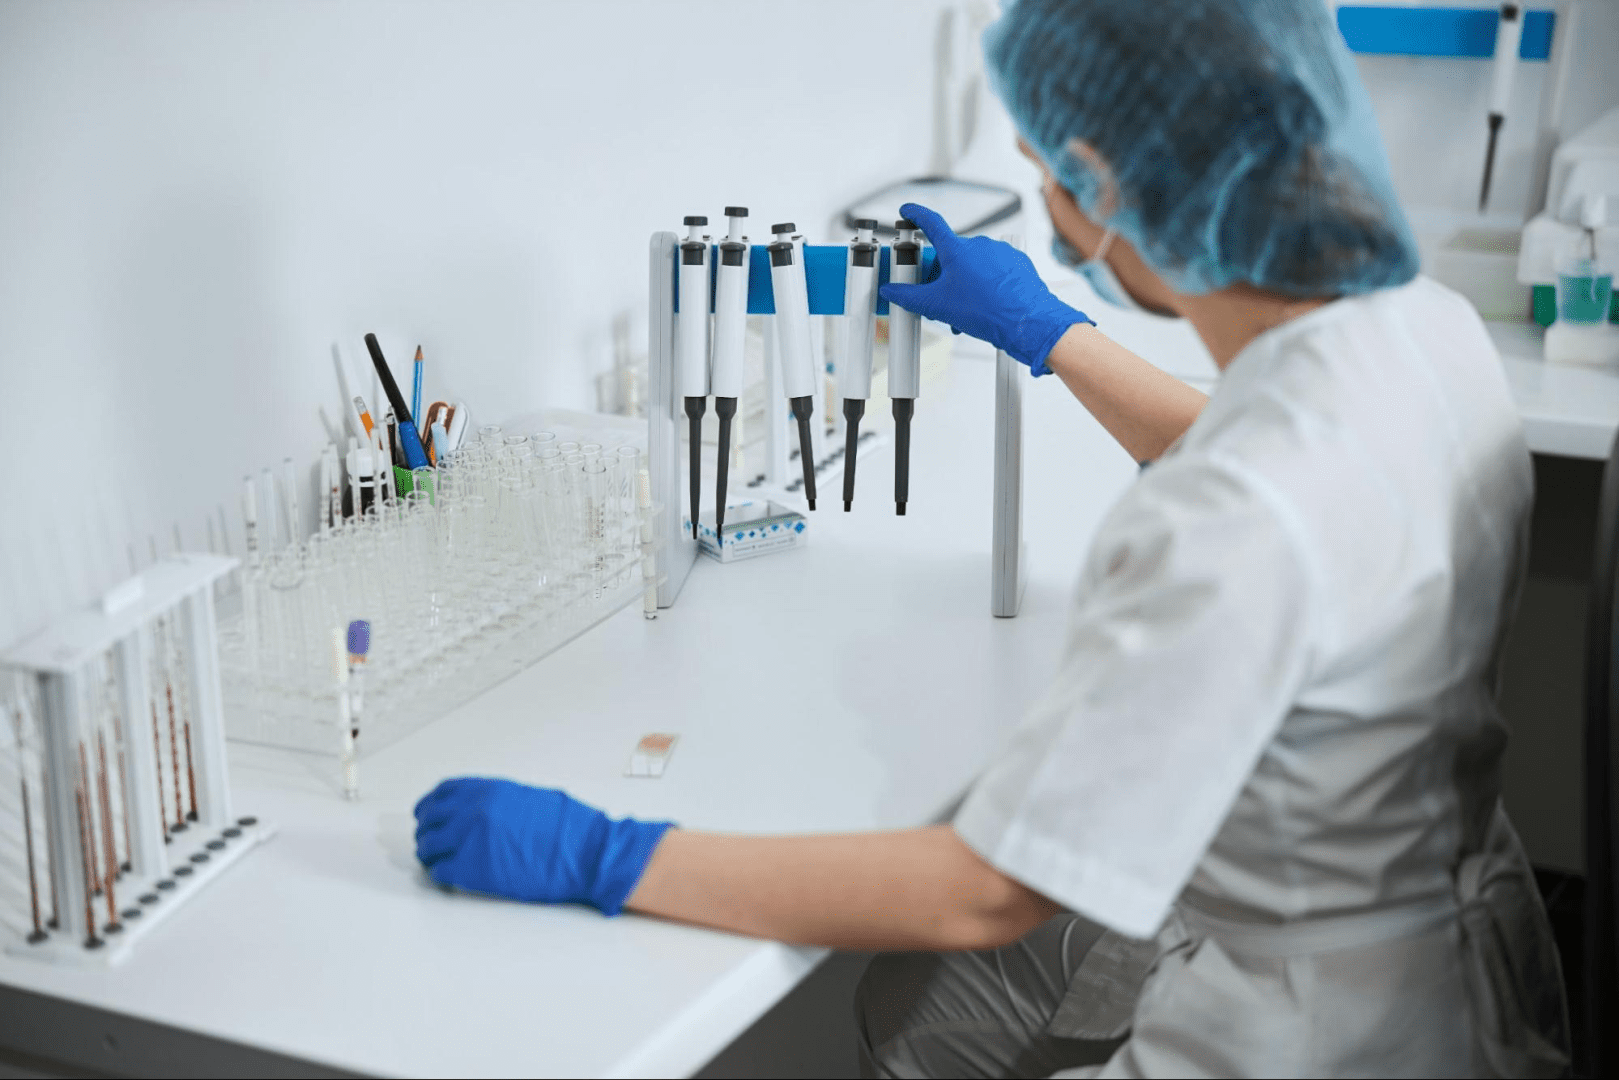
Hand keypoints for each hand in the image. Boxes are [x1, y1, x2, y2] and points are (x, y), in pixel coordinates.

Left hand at [413, 777, 673, 914]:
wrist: (585, 852)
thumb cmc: (569, 828)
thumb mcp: (529, 798)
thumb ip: (497, 801)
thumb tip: (479, 809)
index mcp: (488, 790)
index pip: (442, 792)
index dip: (430, 804)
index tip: (427, 812)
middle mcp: (473, 810)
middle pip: (430, 819)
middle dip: (426, 830)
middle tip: (428, 839)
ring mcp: (469, 840)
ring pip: (429, 846)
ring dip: (429, 854)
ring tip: (436, 860)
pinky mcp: (473, 869)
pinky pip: (441, 872)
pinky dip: (440, 874)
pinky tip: (448, 876)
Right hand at [879, 202, 1092, 375]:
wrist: (1027, 322)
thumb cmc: (988, 311)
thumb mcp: (938, 305)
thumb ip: (909, 296)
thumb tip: (891, 291)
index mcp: (957, 249)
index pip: (930, 222)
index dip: (916, 214)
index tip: (908, 210)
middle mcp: (979, 245)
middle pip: (950, 254)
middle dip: (941, 276)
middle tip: (938, 299)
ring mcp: (1000, 252)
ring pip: (972, 265)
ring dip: (963, 284)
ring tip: (963, 311)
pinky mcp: (1016, 262)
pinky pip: (992, 270)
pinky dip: (984, 285)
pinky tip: (984, 305)